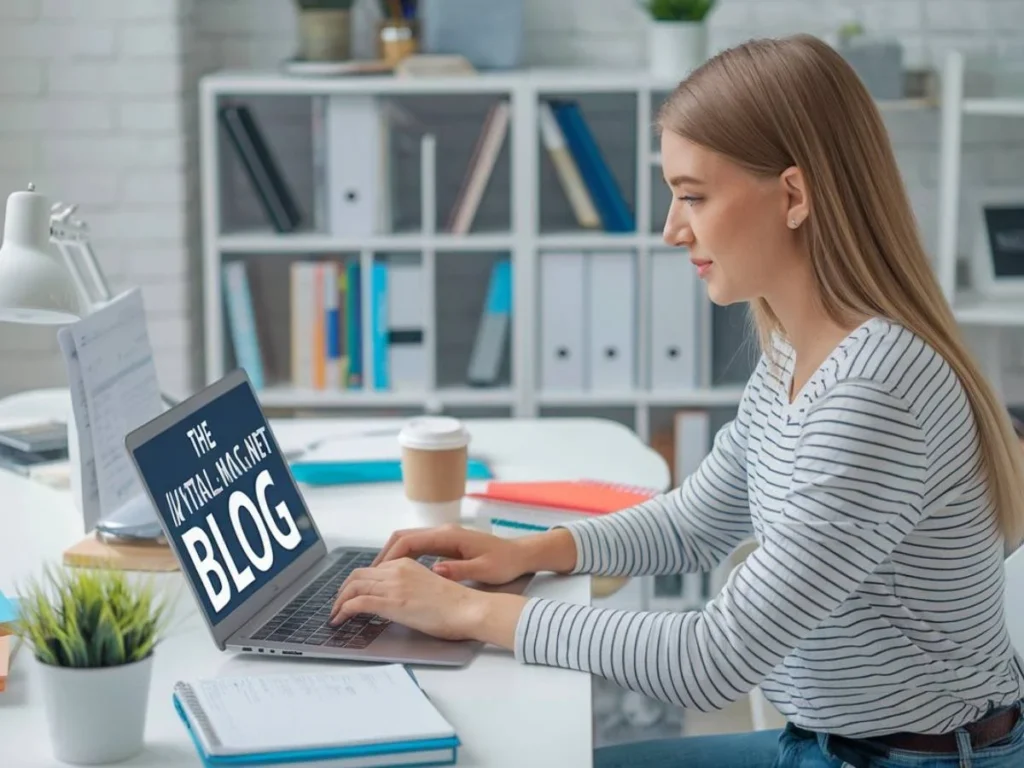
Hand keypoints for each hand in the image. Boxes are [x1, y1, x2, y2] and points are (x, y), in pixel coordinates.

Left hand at [328, 558, 526, 646]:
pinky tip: (340, 620)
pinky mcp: (392, 602)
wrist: (468, 609)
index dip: (356, 582)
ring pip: (353, 586)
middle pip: (357, 575)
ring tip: (335, 615)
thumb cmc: (456, 604)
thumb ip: (409, 587)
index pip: (372, 569)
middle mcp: (397, 570)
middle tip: (337, 606)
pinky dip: (343, 610)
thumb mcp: (428, 586)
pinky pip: (357, 603)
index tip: (350, 595)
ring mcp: (393, 585)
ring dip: (339, 601)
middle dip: (342, 590)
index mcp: (406, 564)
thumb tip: (396, 599)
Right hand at [372, 524, 535, 584]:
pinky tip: (399, 574)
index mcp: (449, 536)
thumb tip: (435, 570)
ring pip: (408, 541)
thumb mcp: (484, 570)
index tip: (377, 573)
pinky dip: (404, 557)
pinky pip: (418, 547)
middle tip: (370, 576)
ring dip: (392, 556)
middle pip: (403, 537)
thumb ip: (459, 570)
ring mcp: (444, 536)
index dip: (389, 556)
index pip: (409, 541)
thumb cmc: (505, 562)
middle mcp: (443, 532)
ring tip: (379, 577)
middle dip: (384, 555)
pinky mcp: (446, 543)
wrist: (520, 554)